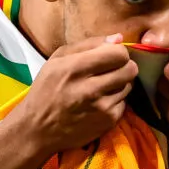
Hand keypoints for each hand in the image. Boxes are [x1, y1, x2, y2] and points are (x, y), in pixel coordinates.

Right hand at [8, 33, 136, 158]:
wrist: (38, 129)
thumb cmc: (46, 90)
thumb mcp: (57, 60)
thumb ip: (88, 45)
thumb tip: (119, 38)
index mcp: (75, 68)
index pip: (118, 53)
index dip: (118, 52)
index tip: (109, 56)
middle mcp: (90, 89)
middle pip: (130, 69)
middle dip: (123, 66)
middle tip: (111, 70)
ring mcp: (101, 108)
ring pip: (128, 86)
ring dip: (118, 84)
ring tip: (101, 88)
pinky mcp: (108, 122)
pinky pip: (124, 103)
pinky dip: (114, 101)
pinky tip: (99, 103)